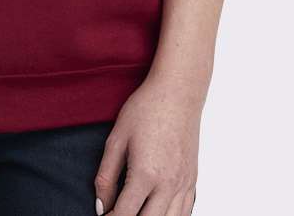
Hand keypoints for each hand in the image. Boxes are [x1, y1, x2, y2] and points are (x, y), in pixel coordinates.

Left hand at [94, 75, 200, 214]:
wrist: (177, 91)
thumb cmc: (146, 109)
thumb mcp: (116, 139)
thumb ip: (106, 176)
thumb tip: (101, 206)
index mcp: (145, 175)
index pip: (124, 215)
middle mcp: (168, 184)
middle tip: (116, 214)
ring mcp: (184, 184)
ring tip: (136, 212)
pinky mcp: (193, 180)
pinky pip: (185, 212)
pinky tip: (158, 212)